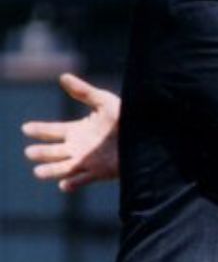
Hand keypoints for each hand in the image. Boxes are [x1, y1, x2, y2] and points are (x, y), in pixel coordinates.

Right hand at [22, 73, 121, 191]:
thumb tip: (63, 76)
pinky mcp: (100, 172)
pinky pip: (83, 180)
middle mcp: (78, 147)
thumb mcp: (104, 102)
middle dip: (41, 153)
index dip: (38, 130)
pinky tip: (65, 185)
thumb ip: (84, 92)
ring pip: (63, 169)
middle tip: (31, 151)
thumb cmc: (126, 116)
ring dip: (51, 171)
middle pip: (53, 152)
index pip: (52, 131)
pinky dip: (73, 184)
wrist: (148, 134)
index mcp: (78, 130)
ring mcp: (88, 162)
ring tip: (38, 171)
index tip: (26, 128)